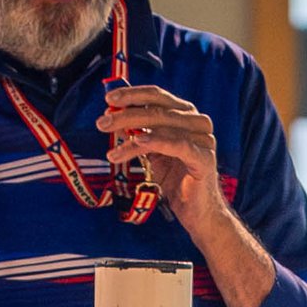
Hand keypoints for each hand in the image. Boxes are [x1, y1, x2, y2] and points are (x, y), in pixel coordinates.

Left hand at [99, 83, 225, 231]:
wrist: (197, 212)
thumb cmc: (175, 180)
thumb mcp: (151, 151)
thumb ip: (137, 132)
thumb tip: (112, 116)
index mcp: (186, 115)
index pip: (157, 96)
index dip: (132, 95)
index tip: (109, 98)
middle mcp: (197, 122)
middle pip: (157, 110)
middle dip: (126, 115)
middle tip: (102, 123)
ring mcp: (203, 139)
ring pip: (162, 128)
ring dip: (132, 136)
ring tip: (111, 150)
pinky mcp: (204, 158)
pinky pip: (177, 145)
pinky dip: (156, 141)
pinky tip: (138, 141)